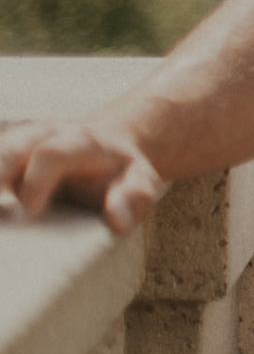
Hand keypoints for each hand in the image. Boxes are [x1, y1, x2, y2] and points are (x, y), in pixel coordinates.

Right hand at [0, 120, 162, 234]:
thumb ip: (134, 197)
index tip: (26, 215)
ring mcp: (18, 139)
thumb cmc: (120, 174)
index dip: (35, 183)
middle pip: (11, 147)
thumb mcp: (140, 181)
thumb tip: (117, 220)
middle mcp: (43, 133)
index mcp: (80, 140)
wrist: (106, 148)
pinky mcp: (4, 150)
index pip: (52, 154)